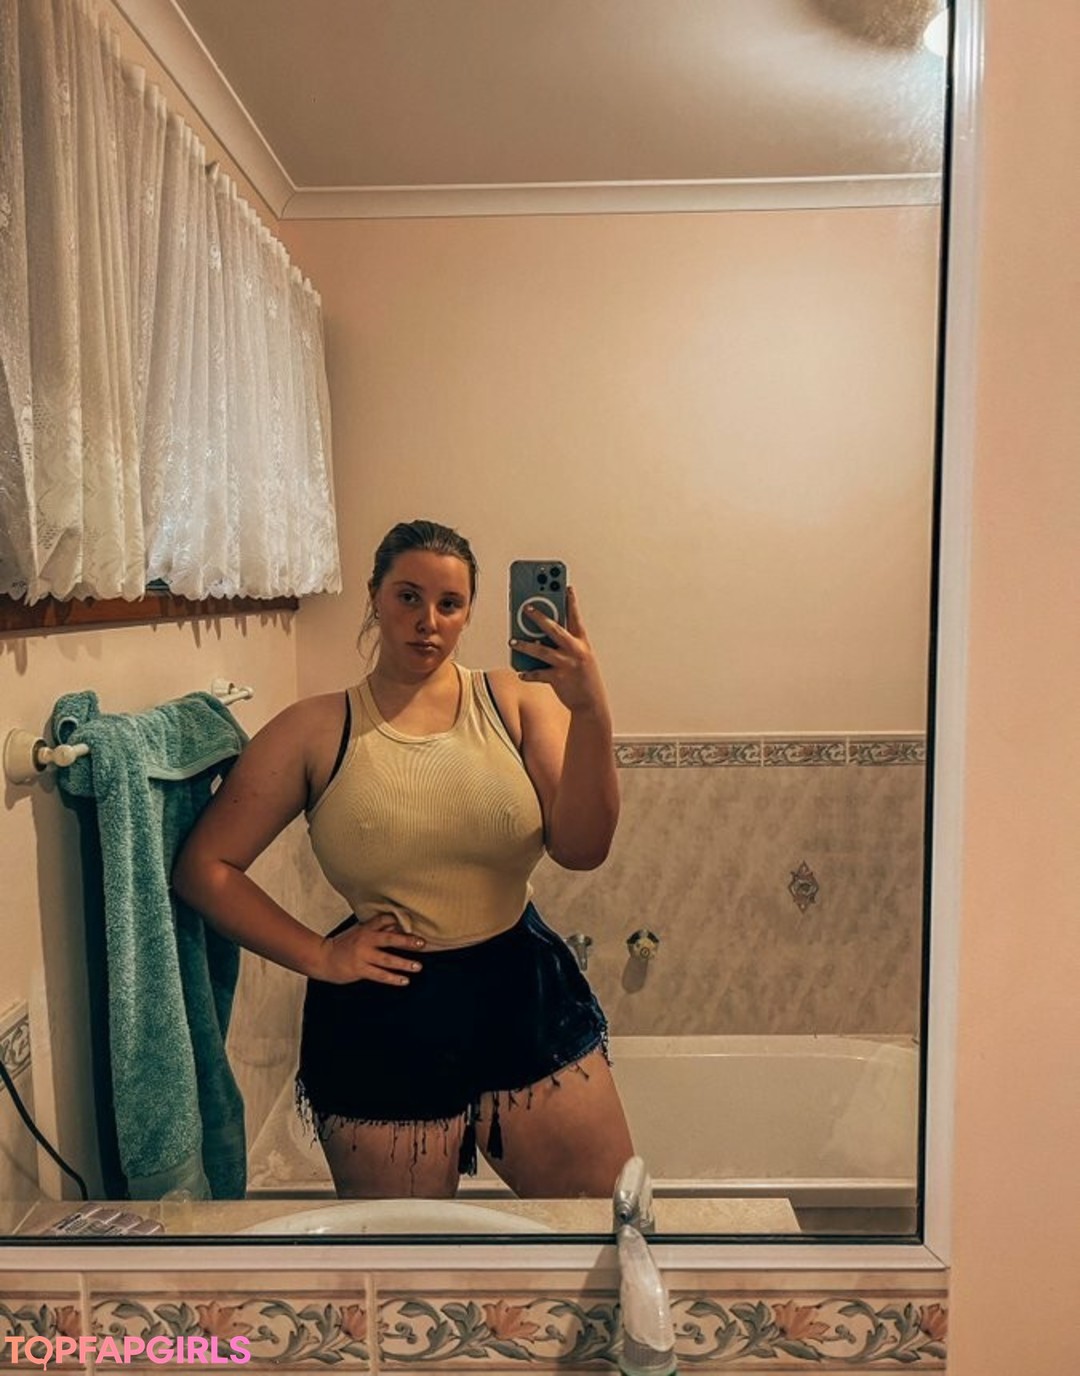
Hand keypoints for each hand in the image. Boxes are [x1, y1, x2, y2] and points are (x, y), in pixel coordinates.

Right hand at [317, 912, 424, 985]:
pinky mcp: (359, 969)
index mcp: (365, 928)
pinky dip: (392, 978)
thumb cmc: (344, 944)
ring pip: (386, 959)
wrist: (322, 957)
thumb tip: (398, 926)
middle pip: (389, 939)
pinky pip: (379, 975)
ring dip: (404, 963)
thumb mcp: (359, 932)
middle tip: (422, 943)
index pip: (384, 920)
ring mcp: (362, 955)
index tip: (415, 922)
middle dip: (406, 941)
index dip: (399, 920)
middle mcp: (365, 940)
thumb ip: (377, 930)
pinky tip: (404, 980)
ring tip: (418, 966)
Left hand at [511, 586, 609, 716]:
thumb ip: (564, 644)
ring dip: (524, 645)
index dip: (571, 601)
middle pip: (555, 629)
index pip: (575, 617)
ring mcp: (567, 664)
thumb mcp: (580, 657)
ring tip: (511, 640)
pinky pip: (538, 673)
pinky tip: (520, 672)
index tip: (565, 586)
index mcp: (582, 643)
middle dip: (539, 617)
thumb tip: (538, 635)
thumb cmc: (583, 678)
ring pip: (541, 650)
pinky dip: (528, 673)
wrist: (591, 703)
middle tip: (526, 608)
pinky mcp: (559, 679)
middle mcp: (575, 651)